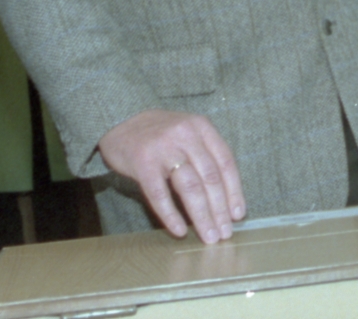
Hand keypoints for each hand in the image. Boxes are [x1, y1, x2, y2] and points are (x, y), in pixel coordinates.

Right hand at [97, 110, 244, 243]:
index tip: (237, 215)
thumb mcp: (187, 133)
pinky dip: (171, 214)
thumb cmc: (159, 134)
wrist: (119, 121)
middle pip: (210, 177)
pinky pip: (160, 193)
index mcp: (201, 127)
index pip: (225, 162)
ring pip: (190, 187)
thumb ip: (205, 155)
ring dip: (202, 216)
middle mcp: (185, 135)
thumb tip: (225, 199)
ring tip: (208, 236)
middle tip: (225, 234)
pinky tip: (180, 230)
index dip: (234, 191)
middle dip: (220, 209)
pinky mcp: (143, 162)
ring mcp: (164, 148)